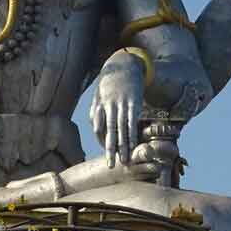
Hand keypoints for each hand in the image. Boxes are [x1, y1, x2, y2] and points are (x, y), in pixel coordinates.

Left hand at [89, 52, 144, 168]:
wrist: (125, 65)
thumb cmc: (110, 84)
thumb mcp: (98, 95)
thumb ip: (96, 112)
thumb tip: (96, 130)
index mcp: (100, 105)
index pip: (99, 127)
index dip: (101, 141)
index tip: (106, 153)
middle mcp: (110, 106)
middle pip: (110, 131)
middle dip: (111, 149)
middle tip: (111, 165)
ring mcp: (123, 105)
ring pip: (122, 129)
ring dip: (124, 146)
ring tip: (125, 161)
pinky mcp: (134, 104)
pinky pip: (133, 122)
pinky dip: (133, 135)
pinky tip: (134, 146)